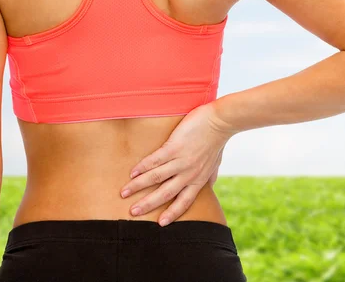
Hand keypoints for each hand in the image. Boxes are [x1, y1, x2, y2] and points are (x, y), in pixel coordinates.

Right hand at [119, 102, 237, 226]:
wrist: (220, 121)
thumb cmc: (217, 141)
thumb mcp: (215, 163)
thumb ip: (210, 176)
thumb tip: (210, 186)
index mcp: (198, 180)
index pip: (184, 202)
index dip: (172, 213)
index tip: (160, 224)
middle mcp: (189, 174)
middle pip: (165, 194)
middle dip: (148, 204)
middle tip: (133, 212)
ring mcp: (181, 161)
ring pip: (156, 178)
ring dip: (138, 186)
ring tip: (124, 192)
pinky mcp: (174, 147)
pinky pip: (154, 160)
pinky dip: (142, 167)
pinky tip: (132, 172)